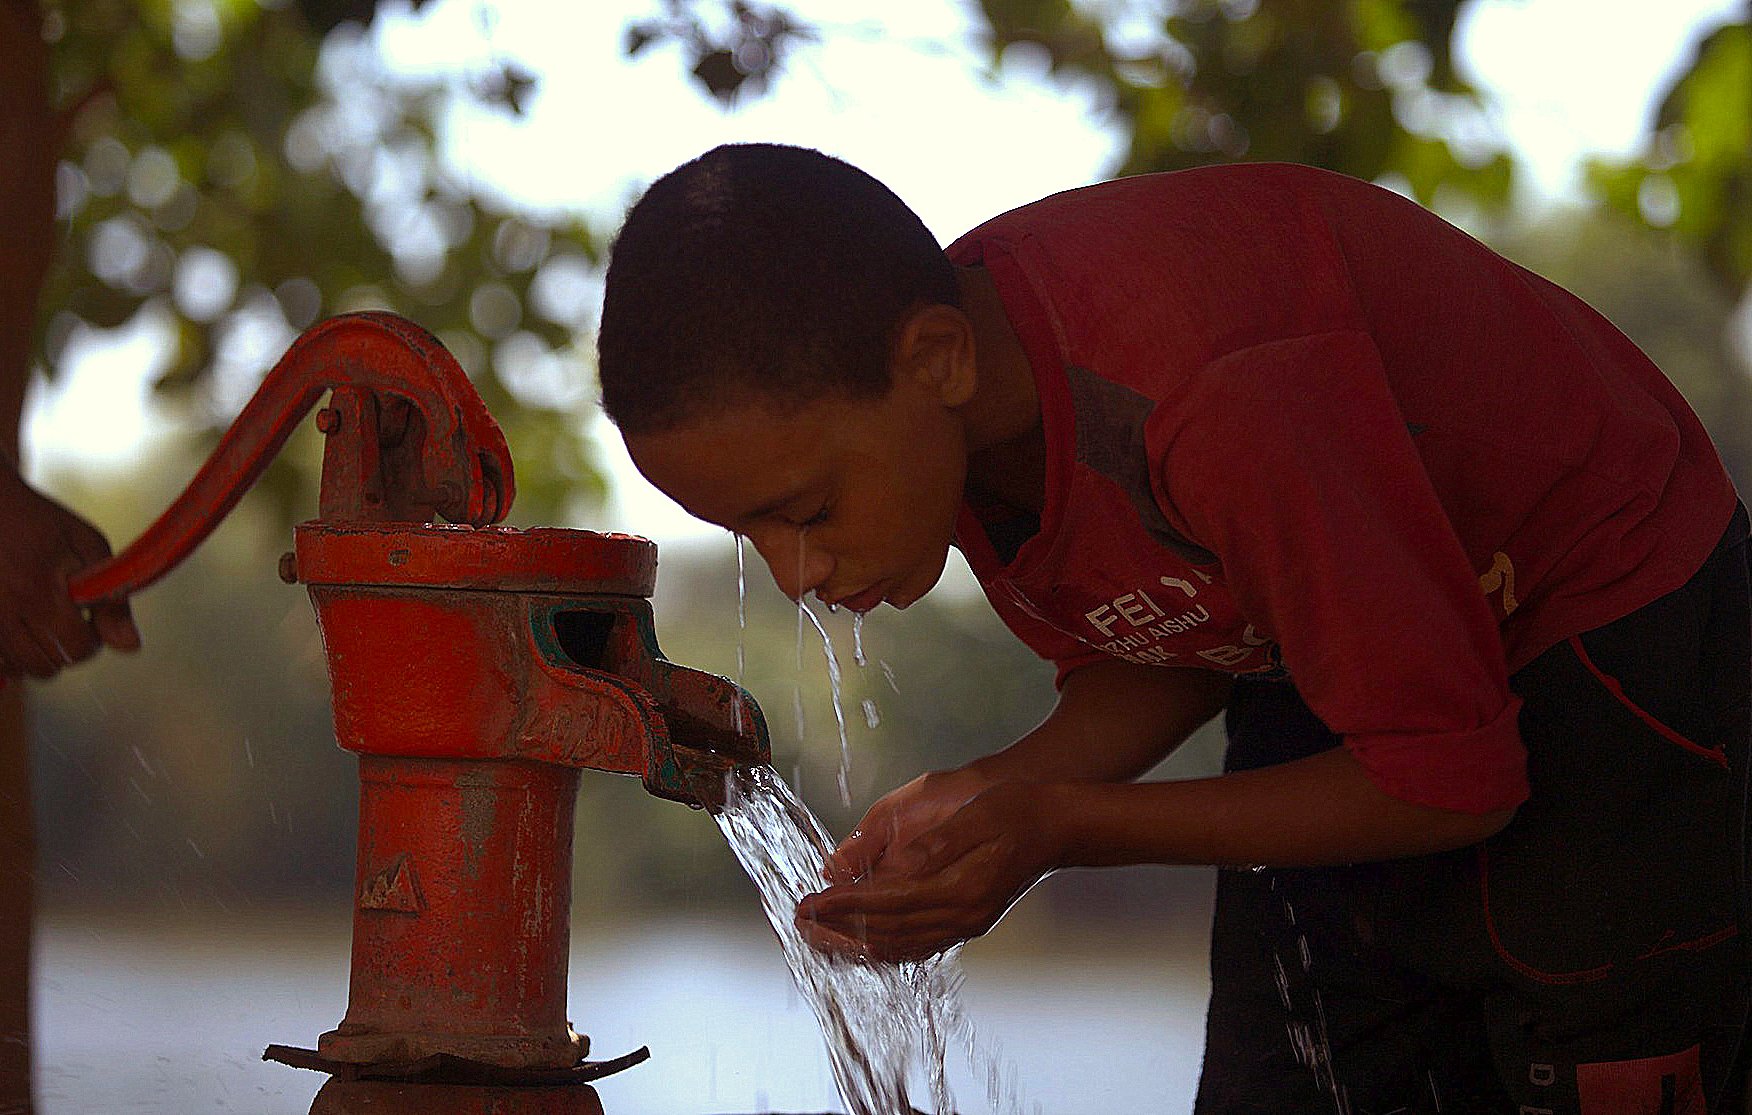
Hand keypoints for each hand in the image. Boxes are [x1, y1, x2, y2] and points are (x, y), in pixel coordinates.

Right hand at [0, 467, 138, 679]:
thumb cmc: (39, 521)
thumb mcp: (87, 545)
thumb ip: (112, 598)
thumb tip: (130, 646)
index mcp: (41, 592)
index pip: (78, 648)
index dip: (95, 639)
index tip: (92, 620)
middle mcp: (6, 611)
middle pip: (46, 667)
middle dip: (66, 652)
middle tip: (68, 626)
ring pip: (17, 668)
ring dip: (37, 657)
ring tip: (44, 628)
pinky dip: (8, 656)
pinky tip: (20, 632)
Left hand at [796, 781, 1065, 962]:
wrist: (1060, 825)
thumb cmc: (1018, 810)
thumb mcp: (975, 814)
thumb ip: (932, 845)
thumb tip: (889, 867)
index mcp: (960, 888)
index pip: (885, 904)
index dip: (842, 904)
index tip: (809, 901)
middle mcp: (962, 916)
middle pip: (887, 934)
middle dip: (838, 929)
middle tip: (800, 921)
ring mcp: (967, 924)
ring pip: (900, 947)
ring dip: (855, 943)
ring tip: (819, 935)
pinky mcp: (968, 923)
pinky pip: (917, 946)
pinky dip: (883, 948)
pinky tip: (863, 941)